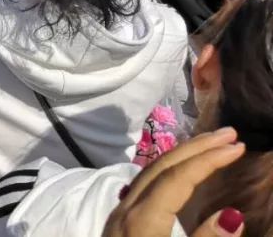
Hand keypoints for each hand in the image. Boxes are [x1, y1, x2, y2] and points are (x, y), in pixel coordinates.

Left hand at [103, 128, 244, 236]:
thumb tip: (233, 215)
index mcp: (141, 218)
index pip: (177, 177)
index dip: (208, 159)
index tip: (236, 146)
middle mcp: (126, 207)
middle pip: (161, 166)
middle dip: (195, 146)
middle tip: (228, 133)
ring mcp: (118, 211)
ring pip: (148, 171)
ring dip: (180, 154)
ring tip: (208, 143)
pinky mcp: (117, 220)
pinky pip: (142, 181)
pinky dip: (165, 167)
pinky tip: (177, 168)